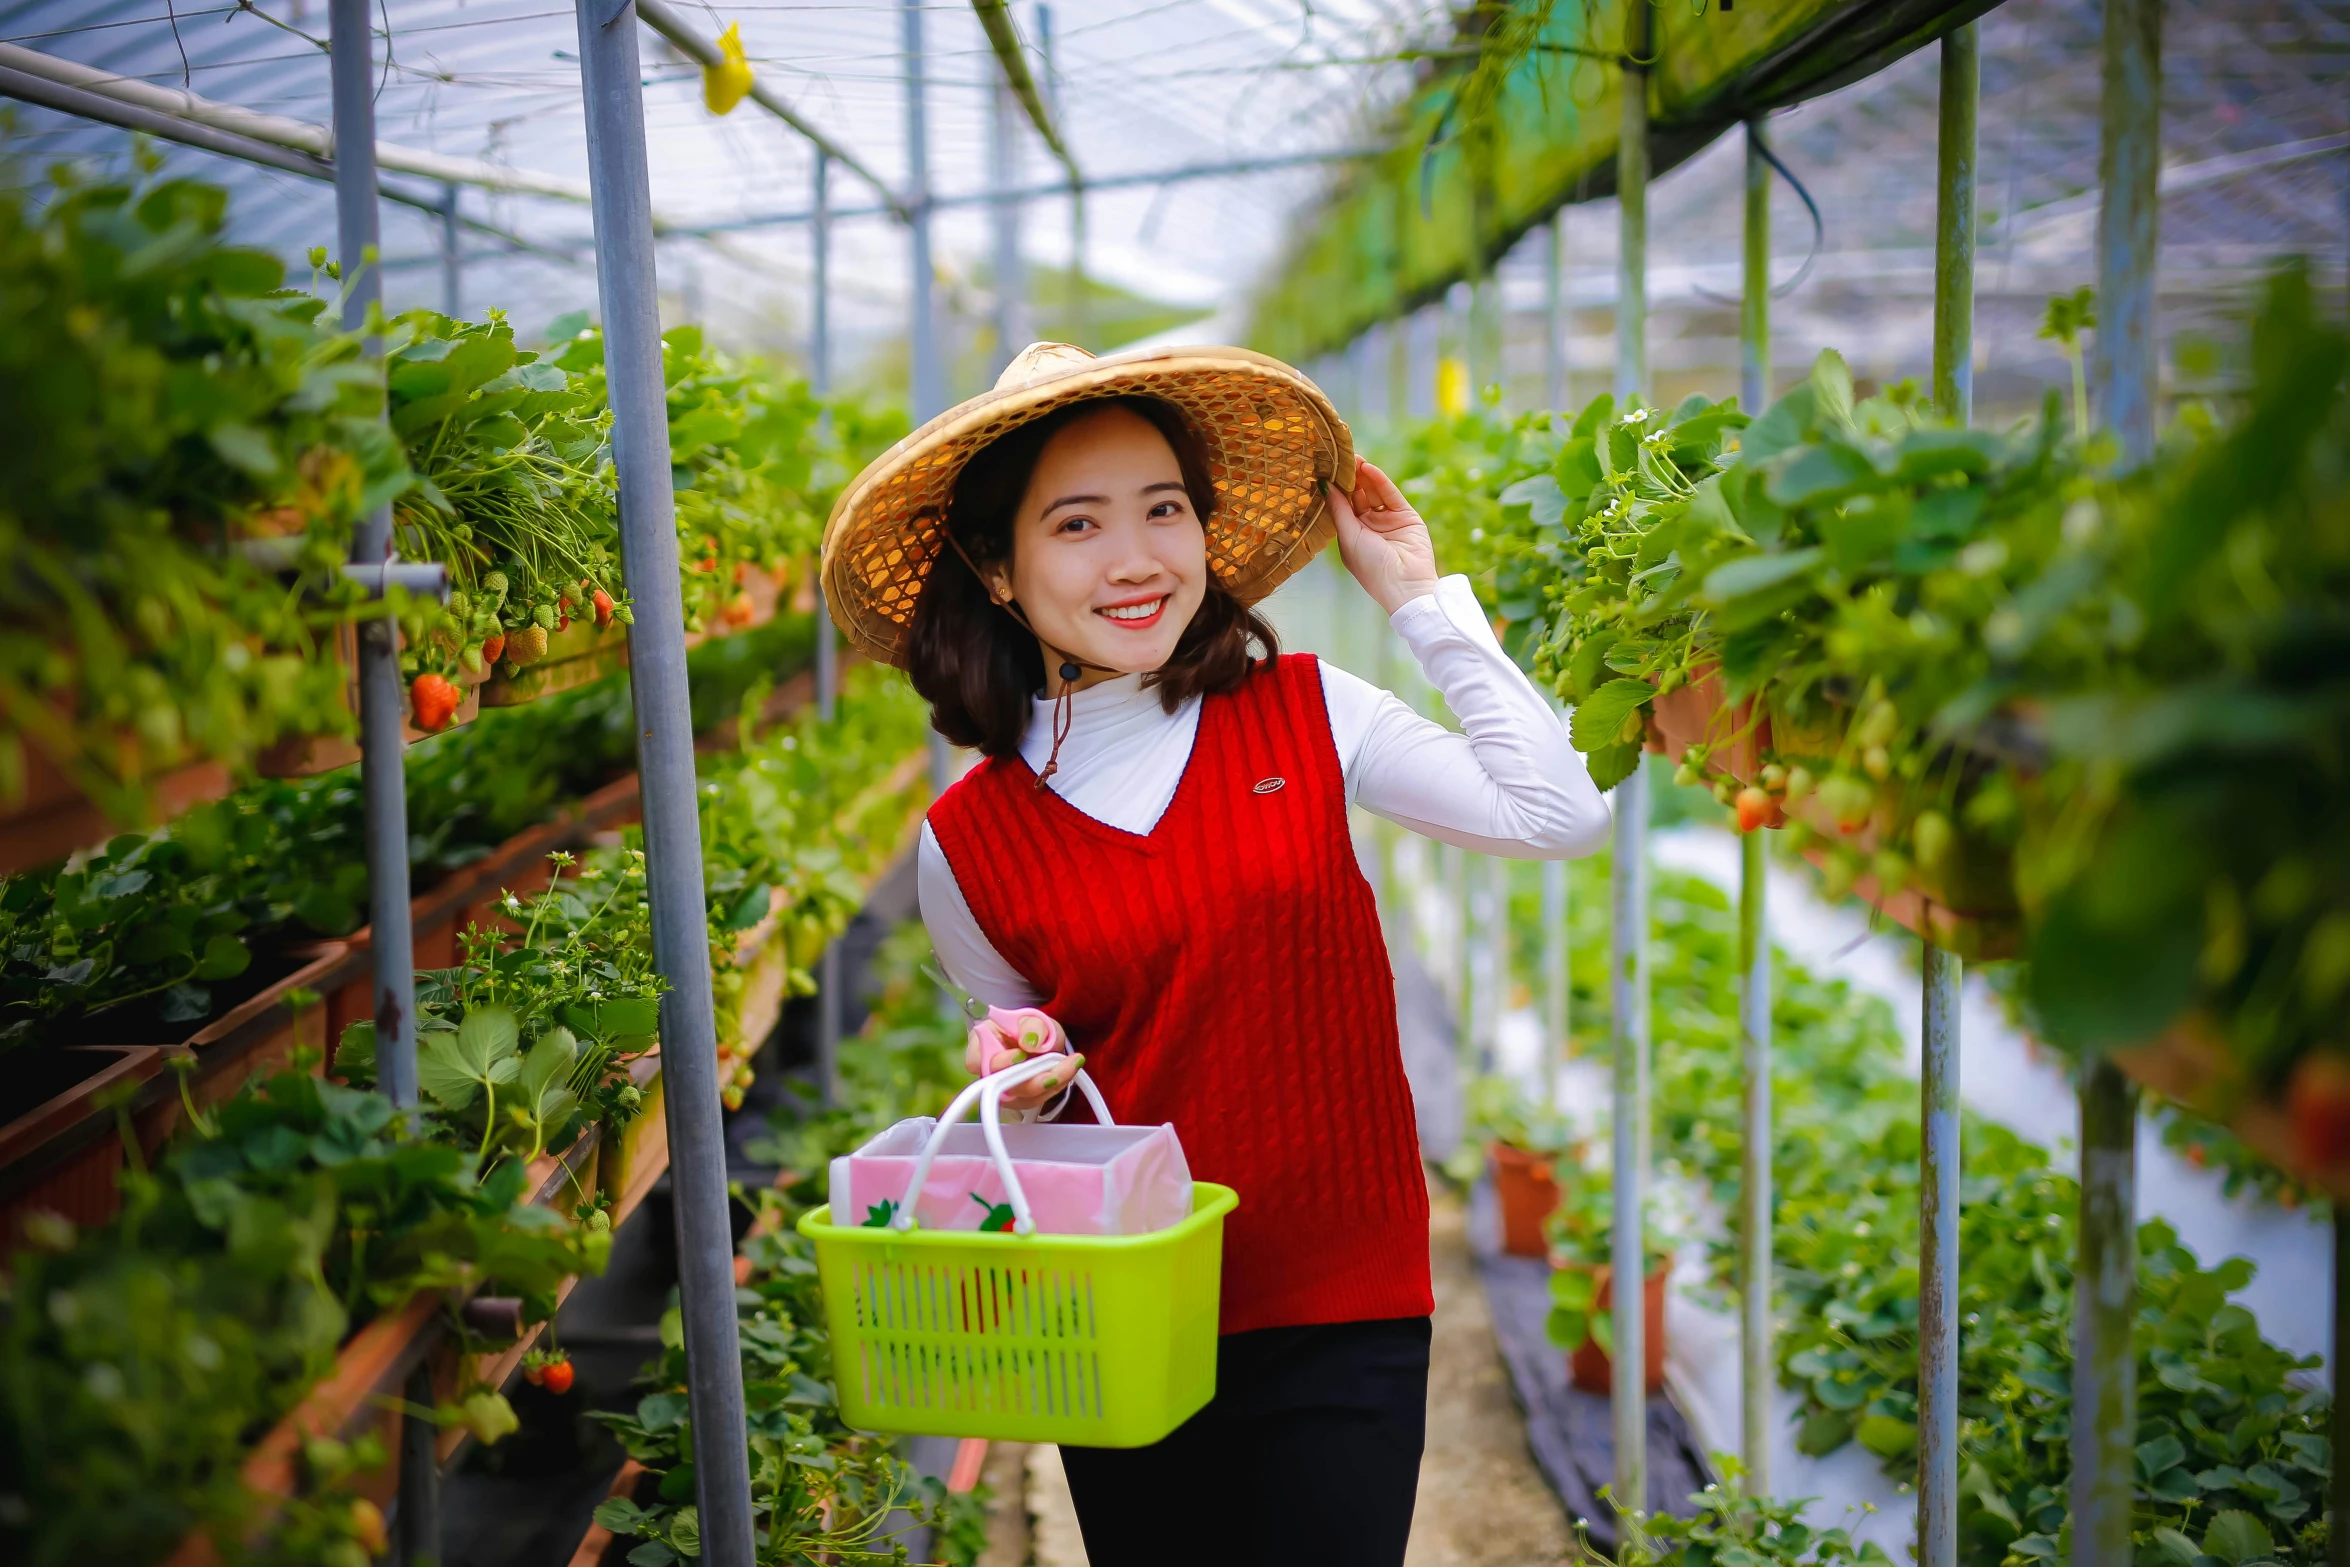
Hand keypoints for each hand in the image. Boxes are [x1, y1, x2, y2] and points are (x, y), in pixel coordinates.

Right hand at [964, 1005, 1080, 1110]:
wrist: (1039, 1040)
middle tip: (1054, 1071)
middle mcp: (989, 1073)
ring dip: (1050, 1082)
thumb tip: (1030, 1042)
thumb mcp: (1032, 1018)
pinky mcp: (1022, 1099)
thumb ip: (1031, 1026)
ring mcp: (1004, 1090)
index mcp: (981, 1047)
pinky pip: (1038, 1099)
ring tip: (1071, 1064)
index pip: (976, 1062)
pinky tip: (1069, 1070)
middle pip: (1002, 1086)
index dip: (998, 1062)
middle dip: (1031, 1081)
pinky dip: (1056, 1085)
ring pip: (1024, 1096)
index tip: (1019, 1055)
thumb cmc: (1028, 1028)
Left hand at [1330, 457, 1438, 615]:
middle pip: (1358, 496)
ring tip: (1354, 459)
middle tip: (1340, 458)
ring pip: (1373, 492)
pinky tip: (1369, 469)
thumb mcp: (1349, 536)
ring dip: (1363, 476)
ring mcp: (1388, 520)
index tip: (1325, 470)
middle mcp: (1369, 526)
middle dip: (1349, 478)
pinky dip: (1380, 481)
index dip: (1335, 489)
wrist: (1405, 584)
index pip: (1342, 506)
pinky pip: (1390, 494)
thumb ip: (1339, 509)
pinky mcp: (1406, 515)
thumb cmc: (1371, 567)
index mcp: (1352, 535)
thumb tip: (1324, 485)